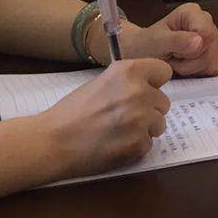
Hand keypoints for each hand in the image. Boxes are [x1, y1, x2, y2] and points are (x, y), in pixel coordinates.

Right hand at [40, 58, 171, 177]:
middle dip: (149, 109)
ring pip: (159, 124)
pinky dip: (135, 146)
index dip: (154, 83)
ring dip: (144, 129)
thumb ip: (128, 82)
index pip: (164, 71)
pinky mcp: (138, 143)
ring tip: (119, 131)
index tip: (144, 90)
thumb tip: (149, 86)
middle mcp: (138, 91)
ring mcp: (140, 118)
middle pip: (163, 101)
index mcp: (128, 71)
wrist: (53, 141)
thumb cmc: (72, 111)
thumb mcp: (102, 82)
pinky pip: (148, 144)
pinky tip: (115, 144)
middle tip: (125, 116)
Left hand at [121, 3, 217, 76]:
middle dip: (190, 62)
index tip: (173, 51)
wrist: (140, 54)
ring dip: (192, 68)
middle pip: (211, 50)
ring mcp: (212, 38)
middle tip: (172, 57)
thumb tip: (199, 41)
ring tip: (176, 61)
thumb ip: (177, 40)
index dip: (191, 50)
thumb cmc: (146, 45)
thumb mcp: (157, 42)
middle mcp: (206, 22)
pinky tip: (185, 66)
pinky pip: (214, 69)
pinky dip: (197, 73)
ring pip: (213, 61)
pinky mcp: (214, 54)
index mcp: (193, 12)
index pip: (206, 35)